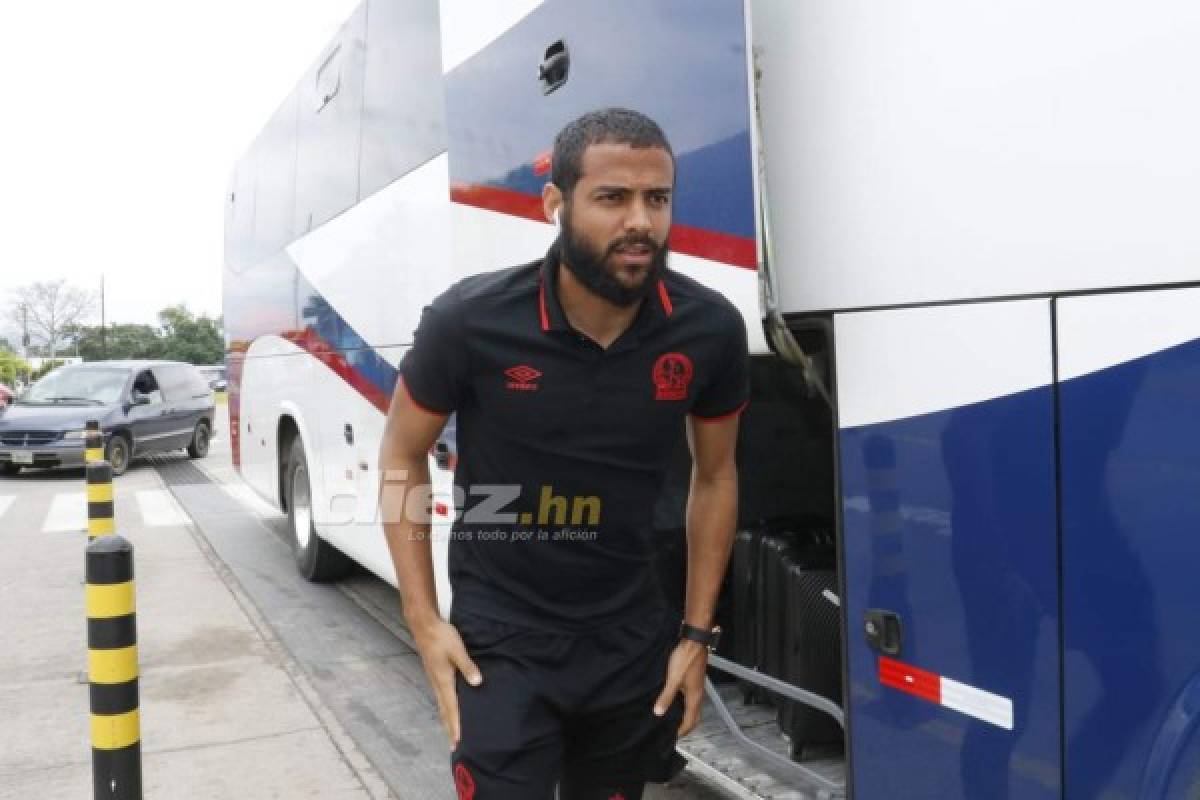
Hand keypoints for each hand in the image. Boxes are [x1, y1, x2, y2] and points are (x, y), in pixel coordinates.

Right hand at [410, 615, 482, 748]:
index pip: (451, 708)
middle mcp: (437, 684)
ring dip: (447, 719)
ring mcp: (434, 679)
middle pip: (444, 711)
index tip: (458, 741)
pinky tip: (448, 707)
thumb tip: (478, 683)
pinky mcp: (434, 674)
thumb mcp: (458, 650)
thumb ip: (468, 667)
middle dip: (450, 728)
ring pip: (441, 705)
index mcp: (444, 681)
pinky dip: (445, 708)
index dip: (456, 725)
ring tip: (451, 732)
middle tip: (454, 745)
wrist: (424, 625)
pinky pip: (440, 697)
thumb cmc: (441, 637)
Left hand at [652, 639, 707, 736]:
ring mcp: (697, 687)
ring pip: (693, 707)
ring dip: (685, 715)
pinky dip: (684, 705)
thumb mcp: (672, 680)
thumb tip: (658, 713)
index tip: (672, 737)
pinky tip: (675, 701)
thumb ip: (666, 697)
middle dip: (685, 726)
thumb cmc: (685, 660)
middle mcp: (698, 695)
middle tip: (674, 731)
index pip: (691, 721)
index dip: (682, 731)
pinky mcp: (694, 680)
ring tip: (672, 719)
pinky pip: (690, 699)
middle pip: (694, 716)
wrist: (693, 642)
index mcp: (694, 698)